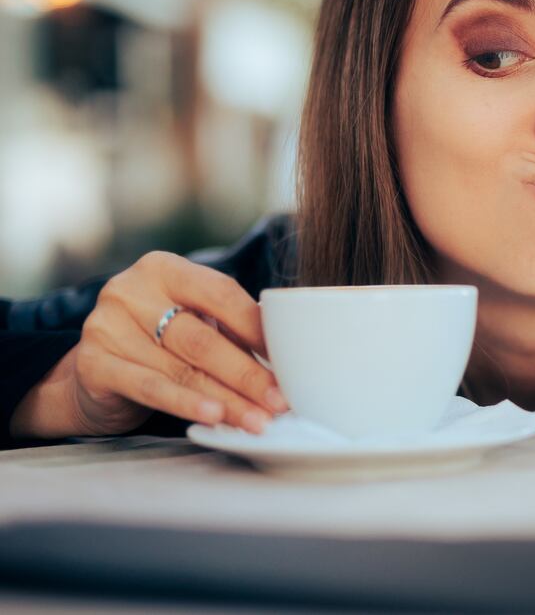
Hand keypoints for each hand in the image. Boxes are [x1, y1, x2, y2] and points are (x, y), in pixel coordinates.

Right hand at [10, 252, 287, 439]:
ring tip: (258, 419)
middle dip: (248, 374)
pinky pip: (151, 388)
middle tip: (279, 400)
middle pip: (203, 338)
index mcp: (163, 268)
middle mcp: (130, 290)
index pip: (221, 294)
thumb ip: (229, 325)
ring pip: (182, 369)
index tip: (289, 357)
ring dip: (227, 399)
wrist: (95, 370)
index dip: (258, 327)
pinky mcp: (94, 364)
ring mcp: (106, 327)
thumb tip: (288, 351)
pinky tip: (215, 416)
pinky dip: (188, 404)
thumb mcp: (191, 318)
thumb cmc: (157, 339)